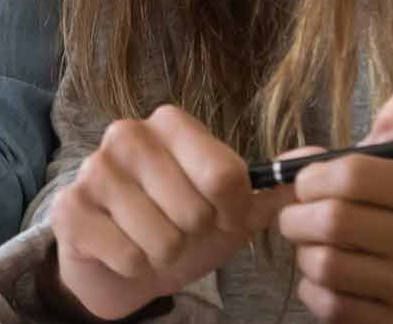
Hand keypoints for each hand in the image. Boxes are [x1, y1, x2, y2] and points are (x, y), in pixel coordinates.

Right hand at [46, 105, 294, 320]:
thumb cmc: (179, 226)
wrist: (118, 261)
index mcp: (170, 123)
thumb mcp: (231, 209)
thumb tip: (323, 157)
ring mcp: (94, 170)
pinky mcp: (69, 209)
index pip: (225, 175)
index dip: (230, 212)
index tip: (219, 216)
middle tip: (177, 231)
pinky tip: (122, 251)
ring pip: (161, 239)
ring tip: (151, 242)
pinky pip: (128, 256)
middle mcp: (127, 135)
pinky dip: (135, 267)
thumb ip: (273, 186)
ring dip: (163, 255)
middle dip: (193, 237)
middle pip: (194, 211)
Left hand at [275, 77, 392, 323]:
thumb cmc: (379, 213)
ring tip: (313, 247)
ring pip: (325, 264)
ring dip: (304, 255)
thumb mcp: (386, 167)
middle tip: (295, 217)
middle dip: (297, 218)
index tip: (306, 182)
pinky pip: (328, 303)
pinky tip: (324, 280)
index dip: (311, 177)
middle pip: (333, 221)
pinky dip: (311, 289)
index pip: (352, 173)